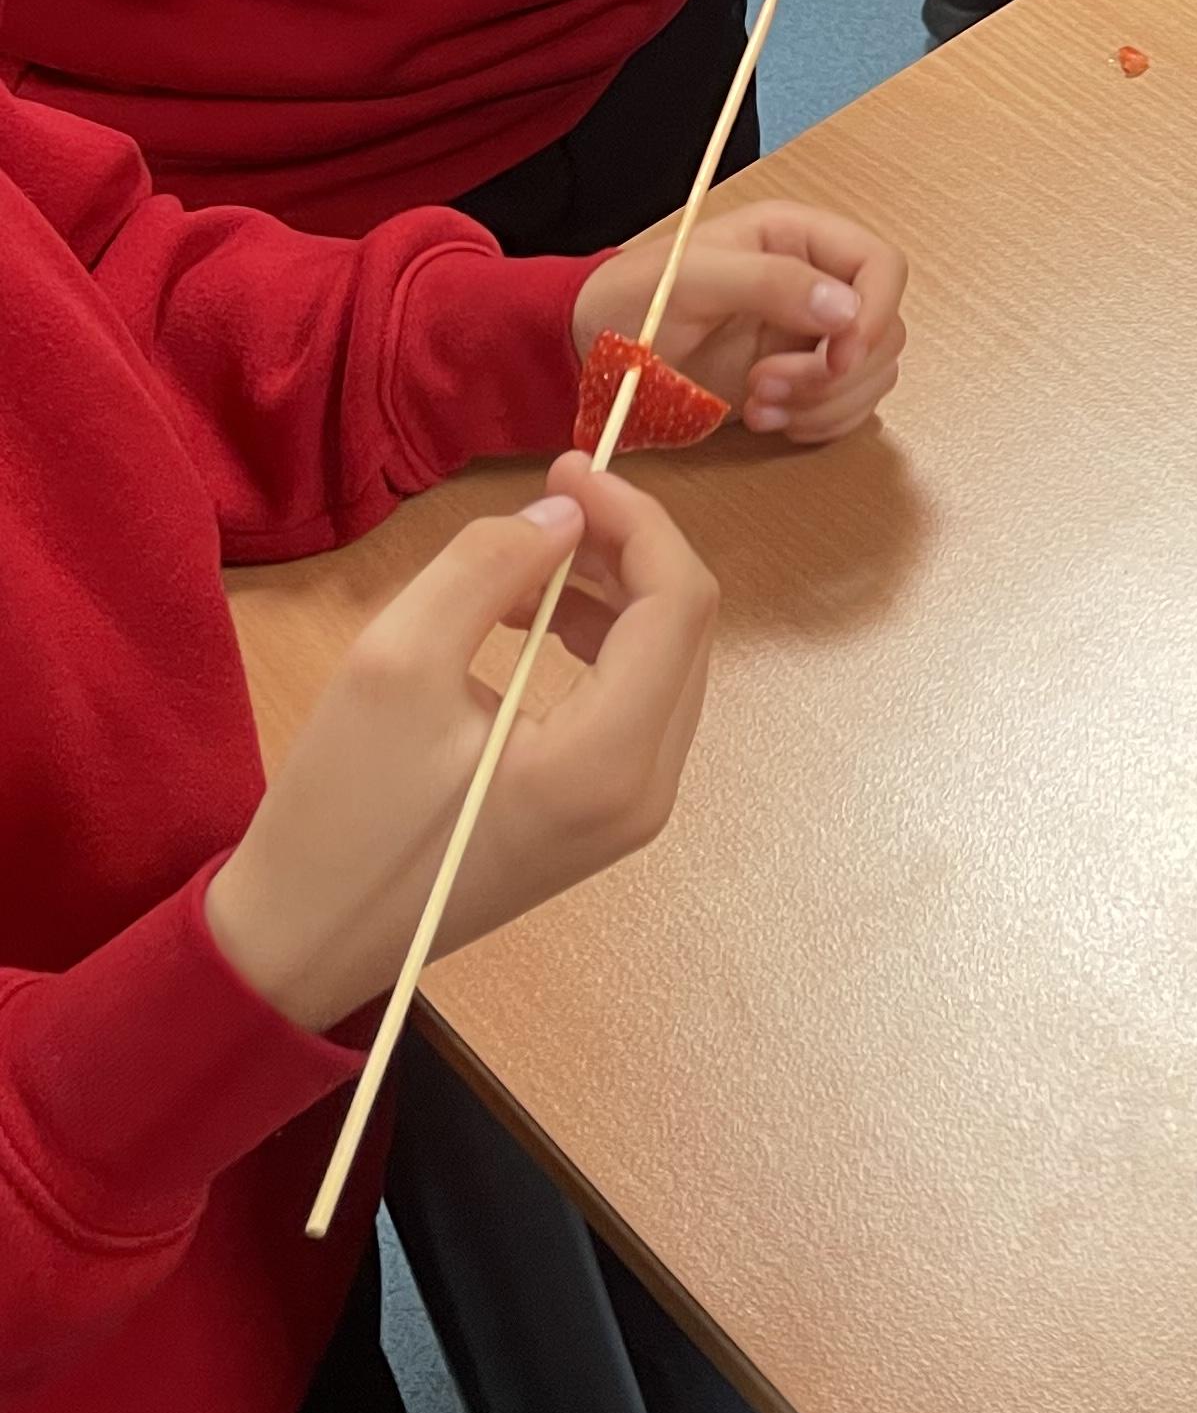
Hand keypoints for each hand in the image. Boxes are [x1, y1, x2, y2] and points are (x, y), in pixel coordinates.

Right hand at [203, 461, 715, 1035]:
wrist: (299, 944)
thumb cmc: (339, 812)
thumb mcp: (395, 661)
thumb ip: (490, 567)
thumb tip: (565, 514)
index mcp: (608, 761)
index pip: (679, 603)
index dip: (635, 518)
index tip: (566, 468)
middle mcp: (645, 792)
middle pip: (682, 629)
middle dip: (626, 547)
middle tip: (548, 496)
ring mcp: (628, 813)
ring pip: (661, 661)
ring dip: (607, 591)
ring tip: (519, 562)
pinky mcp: (599, 818)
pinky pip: (630, 702)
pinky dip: (593, 642)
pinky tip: (523, 617)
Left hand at [576, 203, 906, 443]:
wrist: (593, 350)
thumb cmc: (633, 297)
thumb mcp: (693, 278)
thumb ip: (769, 282)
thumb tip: (847, 311)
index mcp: (800, 238)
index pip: (882, 266)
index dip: (876, 312)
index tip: (840, 357)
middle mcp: (818, 284)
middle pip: (883, 330)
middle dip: (836, 372)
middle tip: (766, 389)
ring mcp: (811, 336)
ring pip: (870, 375)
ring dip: (825, 403)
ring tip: (758, 407)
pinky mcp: (801, 381)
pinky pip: (845, 408)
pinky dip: (818, 424)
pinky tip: (766, 421)